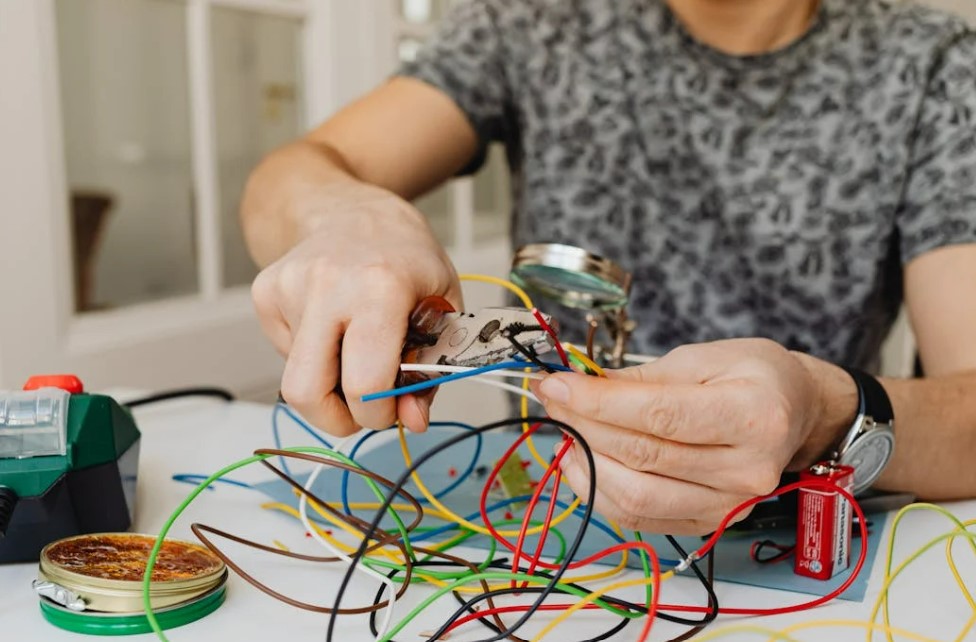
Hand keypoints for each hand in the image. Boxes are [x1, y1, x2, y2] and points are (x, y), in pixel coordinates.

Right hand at [251, 184, 460, 435]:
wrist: (352, 207)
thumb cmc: (405, 255)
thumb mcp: (441, 306)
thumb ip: (431, 369)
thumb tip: (412, 422)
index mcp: (380, 288)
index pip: (365, 383)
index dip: (378, 415)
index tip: (391, 411)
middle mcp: (326, 285)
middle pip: (306, 392)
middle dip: (337, 419)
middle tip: (364, 407)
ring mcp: (288, 287)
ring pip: (293, 379)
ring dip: (327, 387)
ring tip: (353, 356)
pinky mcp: (265, 292)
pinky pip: (286, 353)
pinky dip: (312, 355)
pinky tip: (331, 324)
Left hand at [536, 339, 855, 534]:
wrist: (796, 413)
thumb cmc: (754, 377)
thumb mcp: (702, 357)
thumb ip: (641, 378)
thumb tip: (580, 386)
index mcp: (754, 416)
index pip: (659, 416)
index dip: (597, 402)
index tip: (556, 384)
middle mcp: (748, 470)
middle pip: (643, 456)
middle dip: (584, 425)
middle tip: (553, 399)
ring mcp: (730, 505)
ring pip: (636, 496)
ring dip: (586, 463)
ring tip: (567, 432)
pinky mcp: (710, 523)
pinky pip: (641, 519)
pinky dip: (601, 492)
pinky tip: (584, 462)